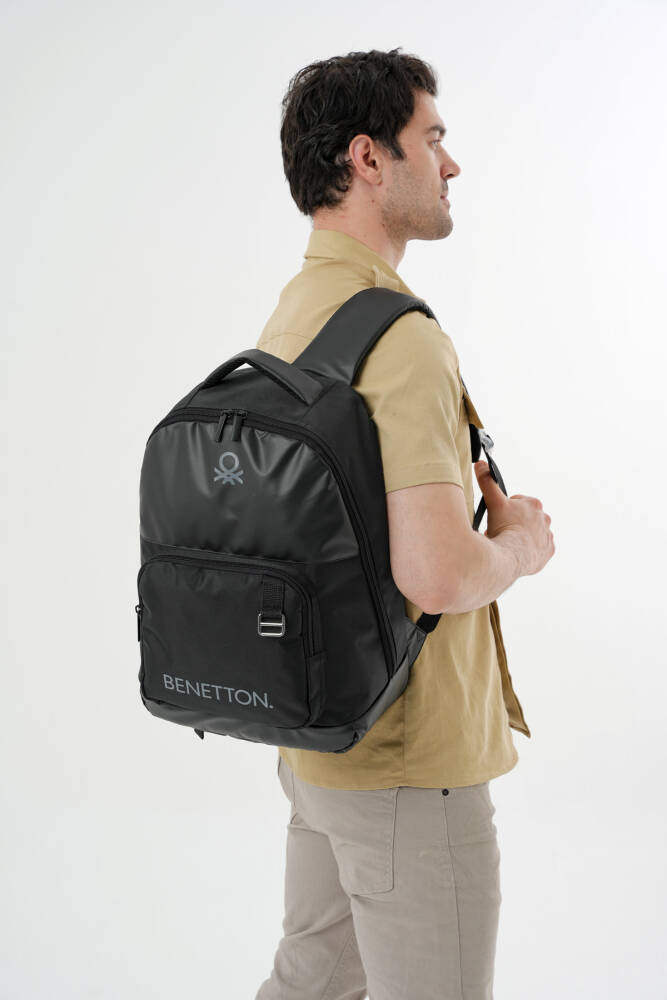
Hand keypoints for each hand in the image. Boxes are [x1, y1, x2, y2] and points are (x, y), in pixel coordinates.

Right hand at [473, 460, 554, 575]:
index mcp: (534, 504)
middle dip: (514, 523)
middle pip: (525, 519)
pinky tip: (519, 553)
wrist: (513, 556)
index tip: (498, 519)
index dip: (505, 511)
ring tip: (509, 544)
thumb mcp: (494, 502)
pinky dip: (530, 550)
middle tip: (501, 531)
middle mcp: (545, 518)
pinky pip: (539, 549)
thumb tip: (481, 465)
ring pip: (532, 533)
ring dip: (522, 537)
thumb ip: (487, 482)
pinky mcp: (548, 551)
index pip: (517, 503)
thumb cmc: (504, 528)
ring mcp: (548, 536)